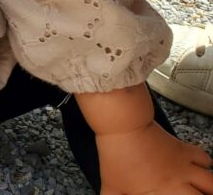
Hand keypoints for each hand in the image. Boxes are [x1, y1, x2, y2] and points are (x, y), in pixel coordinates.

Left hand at [96, 120, 212, 193]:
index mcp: (164, 193)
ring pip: (210, 182)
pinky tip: (199, 166)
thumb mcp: (111, 185)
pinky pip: (204, 158)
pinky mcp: (182, 147)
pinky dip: (205, 164)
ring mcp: (183, 165)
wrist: (124, 125)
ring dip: (209, 187)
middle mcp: (179, 182)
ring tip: (204, 190)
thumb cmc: (116, 157)